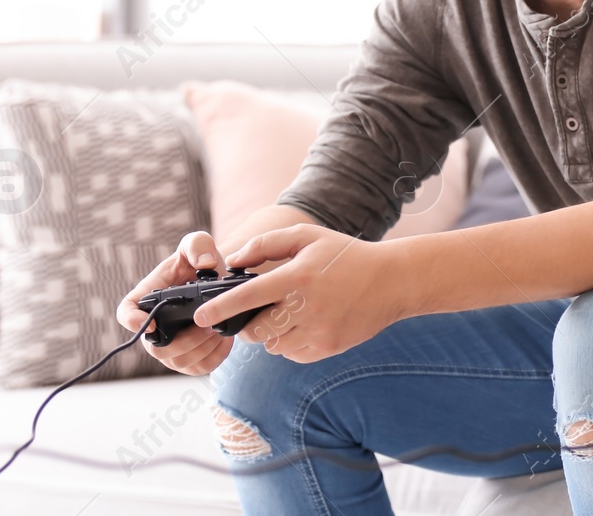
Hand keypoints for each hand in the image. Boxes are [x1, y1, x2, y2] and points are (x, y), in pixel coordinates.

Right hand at [117, 231, 232, 375]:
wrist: (219, 279)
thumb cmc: (200, 262)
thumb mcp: (198, 243)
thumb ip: (198, 245)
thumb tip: (205, 265)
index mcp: (148, 297)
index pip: (126, 312)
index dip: (132, 322)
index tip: (149, 324)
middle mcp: (154, 326)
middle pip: (157, 348)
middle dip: (186, 340)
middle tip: (210, 325)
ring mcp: (170, 346)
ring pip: (178, 362)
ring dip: (202, 349)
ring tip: (220, 330)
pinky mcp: (190, 359)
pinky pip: (198, 368)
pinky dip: (215, 357)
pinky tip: (225, 340)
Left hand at [194, 224, 399, 363]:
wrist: (392, 281)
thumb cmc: (345, 255)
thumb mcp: (308, 238)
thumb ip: (267, 244)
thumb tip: (233, 261)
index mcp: (298, 276)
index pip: (248, 296)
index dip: (220, 307)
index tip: (200, 317)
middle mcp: (307, 306)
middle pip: (256, 329)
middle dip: (248, 324)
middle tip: (258, 311)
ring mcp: (319, 330)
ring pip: (273, 345)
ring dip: (271, 334)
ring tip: (289, 315)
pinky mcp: (329, 347)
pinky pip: (293, 354)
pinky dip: (290, 344)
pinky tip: (305, 325)